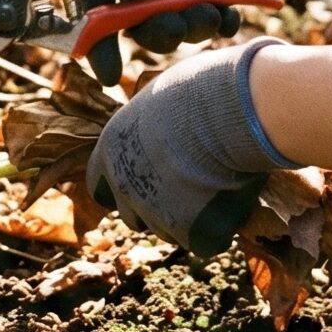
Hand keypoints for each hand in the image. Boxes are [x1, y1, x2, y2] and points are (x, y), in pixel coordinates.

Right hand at [80, 0, 289, 84]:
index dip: (95, 36)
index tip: (106, 69)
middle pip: (133, 18)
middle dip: (154, 33)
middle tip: (179, 29)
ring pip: (172, 19)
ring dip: (190, 28)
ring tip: (212, 15)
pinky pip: (209, 9)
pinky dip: (221, 19)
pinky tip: (231, 15)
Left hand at [85, 42, 274, 254]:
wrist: (224, 113)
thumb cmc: (198, 91)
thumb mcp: (159, 98)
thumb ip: (151, 124)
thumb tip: (161, 124)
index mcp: (111, 149)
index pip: (99, 185)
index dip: (122, 185)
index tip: (147, 179)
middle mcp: (123, 185)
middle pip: (132, 215)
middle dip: (155, 208)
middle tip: (189, 186)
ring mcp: (153, 213)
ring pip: (168, 230)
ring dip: (187, 217)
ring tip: (216, 184)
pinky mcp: (188, 233)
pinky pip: (203, 240)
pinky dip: (217, 228)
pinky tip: (232, 200)